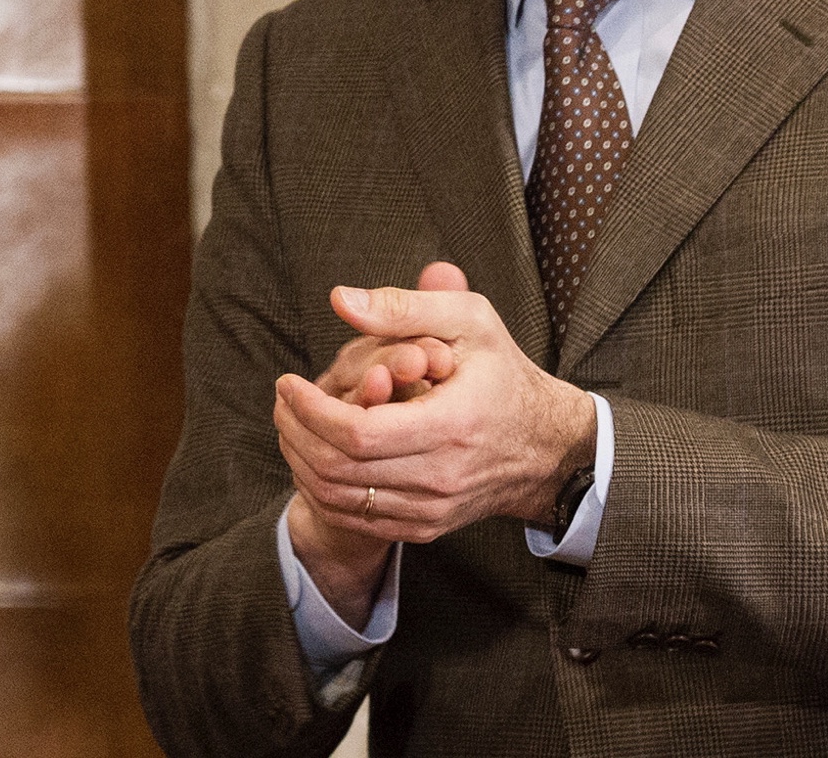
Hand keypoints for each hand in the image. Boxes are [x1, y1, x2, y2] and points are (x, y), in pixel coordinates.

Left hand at [276, 266, 594, 544]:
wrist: (545, 447)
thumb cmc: (501, 373)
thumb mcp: (467, 321)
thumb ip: (403, 306)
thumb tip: (340, 299)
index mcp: (451, 425)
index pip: (357, 433)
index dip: (310, 409)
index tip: (288, 382)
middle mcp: (441, 477)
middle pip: (338, 469)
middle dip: (296, 432)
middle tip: (282, 400)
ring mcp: (433, 509)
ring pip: (340, 499)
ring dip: (301, 461)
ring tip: (291, 423)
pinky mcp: (426, 527)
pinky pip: (357, 519)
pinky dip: (322, 489)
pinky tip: (314, 456)